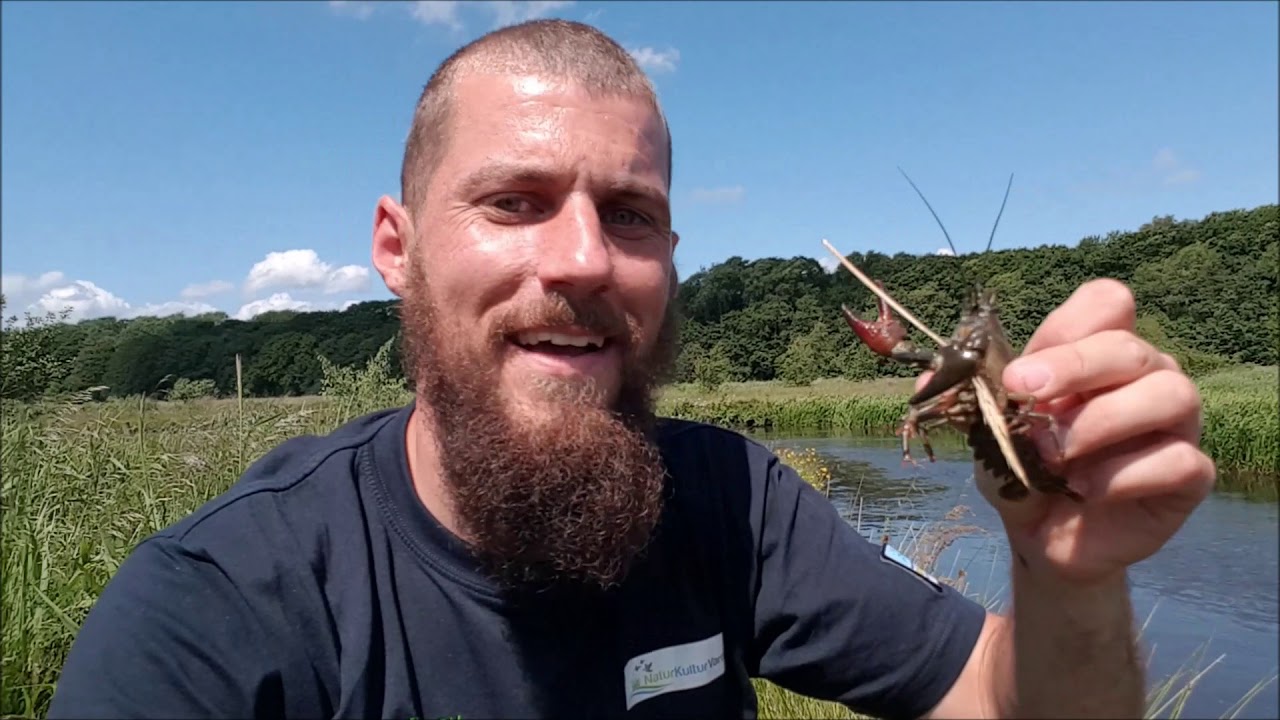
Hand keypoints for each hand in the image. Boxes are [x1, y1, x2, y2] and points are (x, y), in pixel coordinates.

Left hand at [927, 279, 1215, 585]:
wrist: (1039, 537)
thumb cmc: (1021, 470)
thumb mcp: (986, 430)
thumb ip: (968, 397)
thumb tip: (928, 379)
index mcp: (1096, 350)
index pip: (1108, 302)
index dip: (1067, 327)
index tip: (1017, 372)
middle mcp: (1145, 375)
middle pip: (1130, 346)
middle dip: (1072, 367)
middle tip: (1023, 395)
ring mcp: (1175, 423)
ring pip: (1169, 394)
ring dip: (1101, 422)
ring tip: (1056, 456)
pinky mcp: (1189, 475)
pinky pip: (1181, 460)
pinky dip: (1124, 475)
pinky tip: (1086, 490)